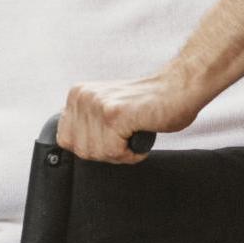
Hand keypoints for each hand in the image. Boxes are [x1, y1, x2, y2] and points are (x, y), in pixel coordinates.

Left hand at [57, 71, 201, 163]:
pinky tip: (140, 134)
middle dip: (107, 152)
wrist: (178, 89)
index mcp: (78, 94)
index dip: (92, 147)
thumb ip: (87, 124)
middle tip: (126, 137)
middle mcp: (83, 96)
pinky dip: (131, 153)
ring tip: (134, 134)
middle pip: (81, 150)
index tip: (111, 137)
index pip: (65, 139)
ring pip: (98, 153)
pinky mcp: (114, 114)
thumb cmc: (149, 103)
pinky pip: (114, 151)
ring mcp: (98, 104)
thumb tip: (75, 147)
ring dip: (121, 153)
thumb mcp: (105, 110)